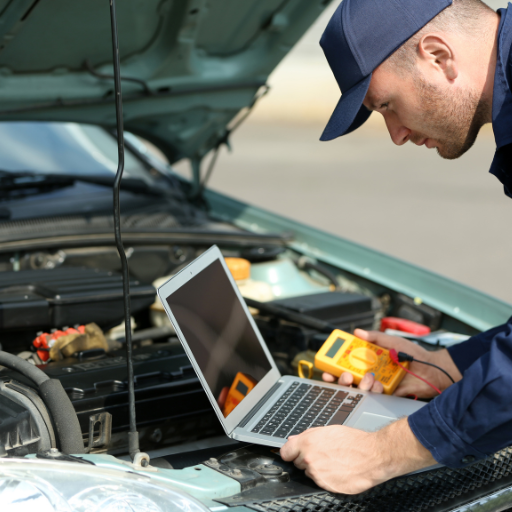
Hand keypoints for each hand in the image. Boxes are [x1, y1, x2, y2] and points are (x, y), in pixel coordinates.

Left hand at [280, 418, 435, 493]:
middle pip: (298, 463)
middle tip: (323, 453)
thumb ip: (308, 436)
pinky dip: (327, 478)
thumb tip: (293, 440)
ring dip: (317, 469)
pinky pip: (320, 482)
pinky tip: (338, 470)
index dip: (291, 452)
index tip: (294, 453)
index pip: (285, 452)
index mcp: (307, 442)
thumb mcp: (328, 430)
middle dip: (307, 459)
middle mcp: (310, 459)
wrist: (373, 456)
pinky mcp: (326, 486)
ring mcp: (318, 475)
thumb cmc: (353, 441)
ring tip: (334, 461)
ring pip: (310, 473)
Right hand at [321, 329, 461, 397]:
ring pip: (358, 388)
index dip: (335, 364)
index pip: (347, 362)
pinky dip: (373, 390)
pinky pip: (373, 395)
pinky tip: (378, 385)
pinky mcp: (386, 395)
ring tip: (368, 378)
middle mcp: (370, 372)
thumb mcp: (393, 341)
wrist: (433, 370)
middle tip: (344, 375)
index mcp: (370, 359)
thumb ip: (376, 337)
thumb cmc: (414, 354)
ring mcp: (377, 384)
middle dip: (341, 378)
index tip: (327, 364)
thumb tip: (358, 331)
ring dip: (359, 384)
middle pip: (348, 377)